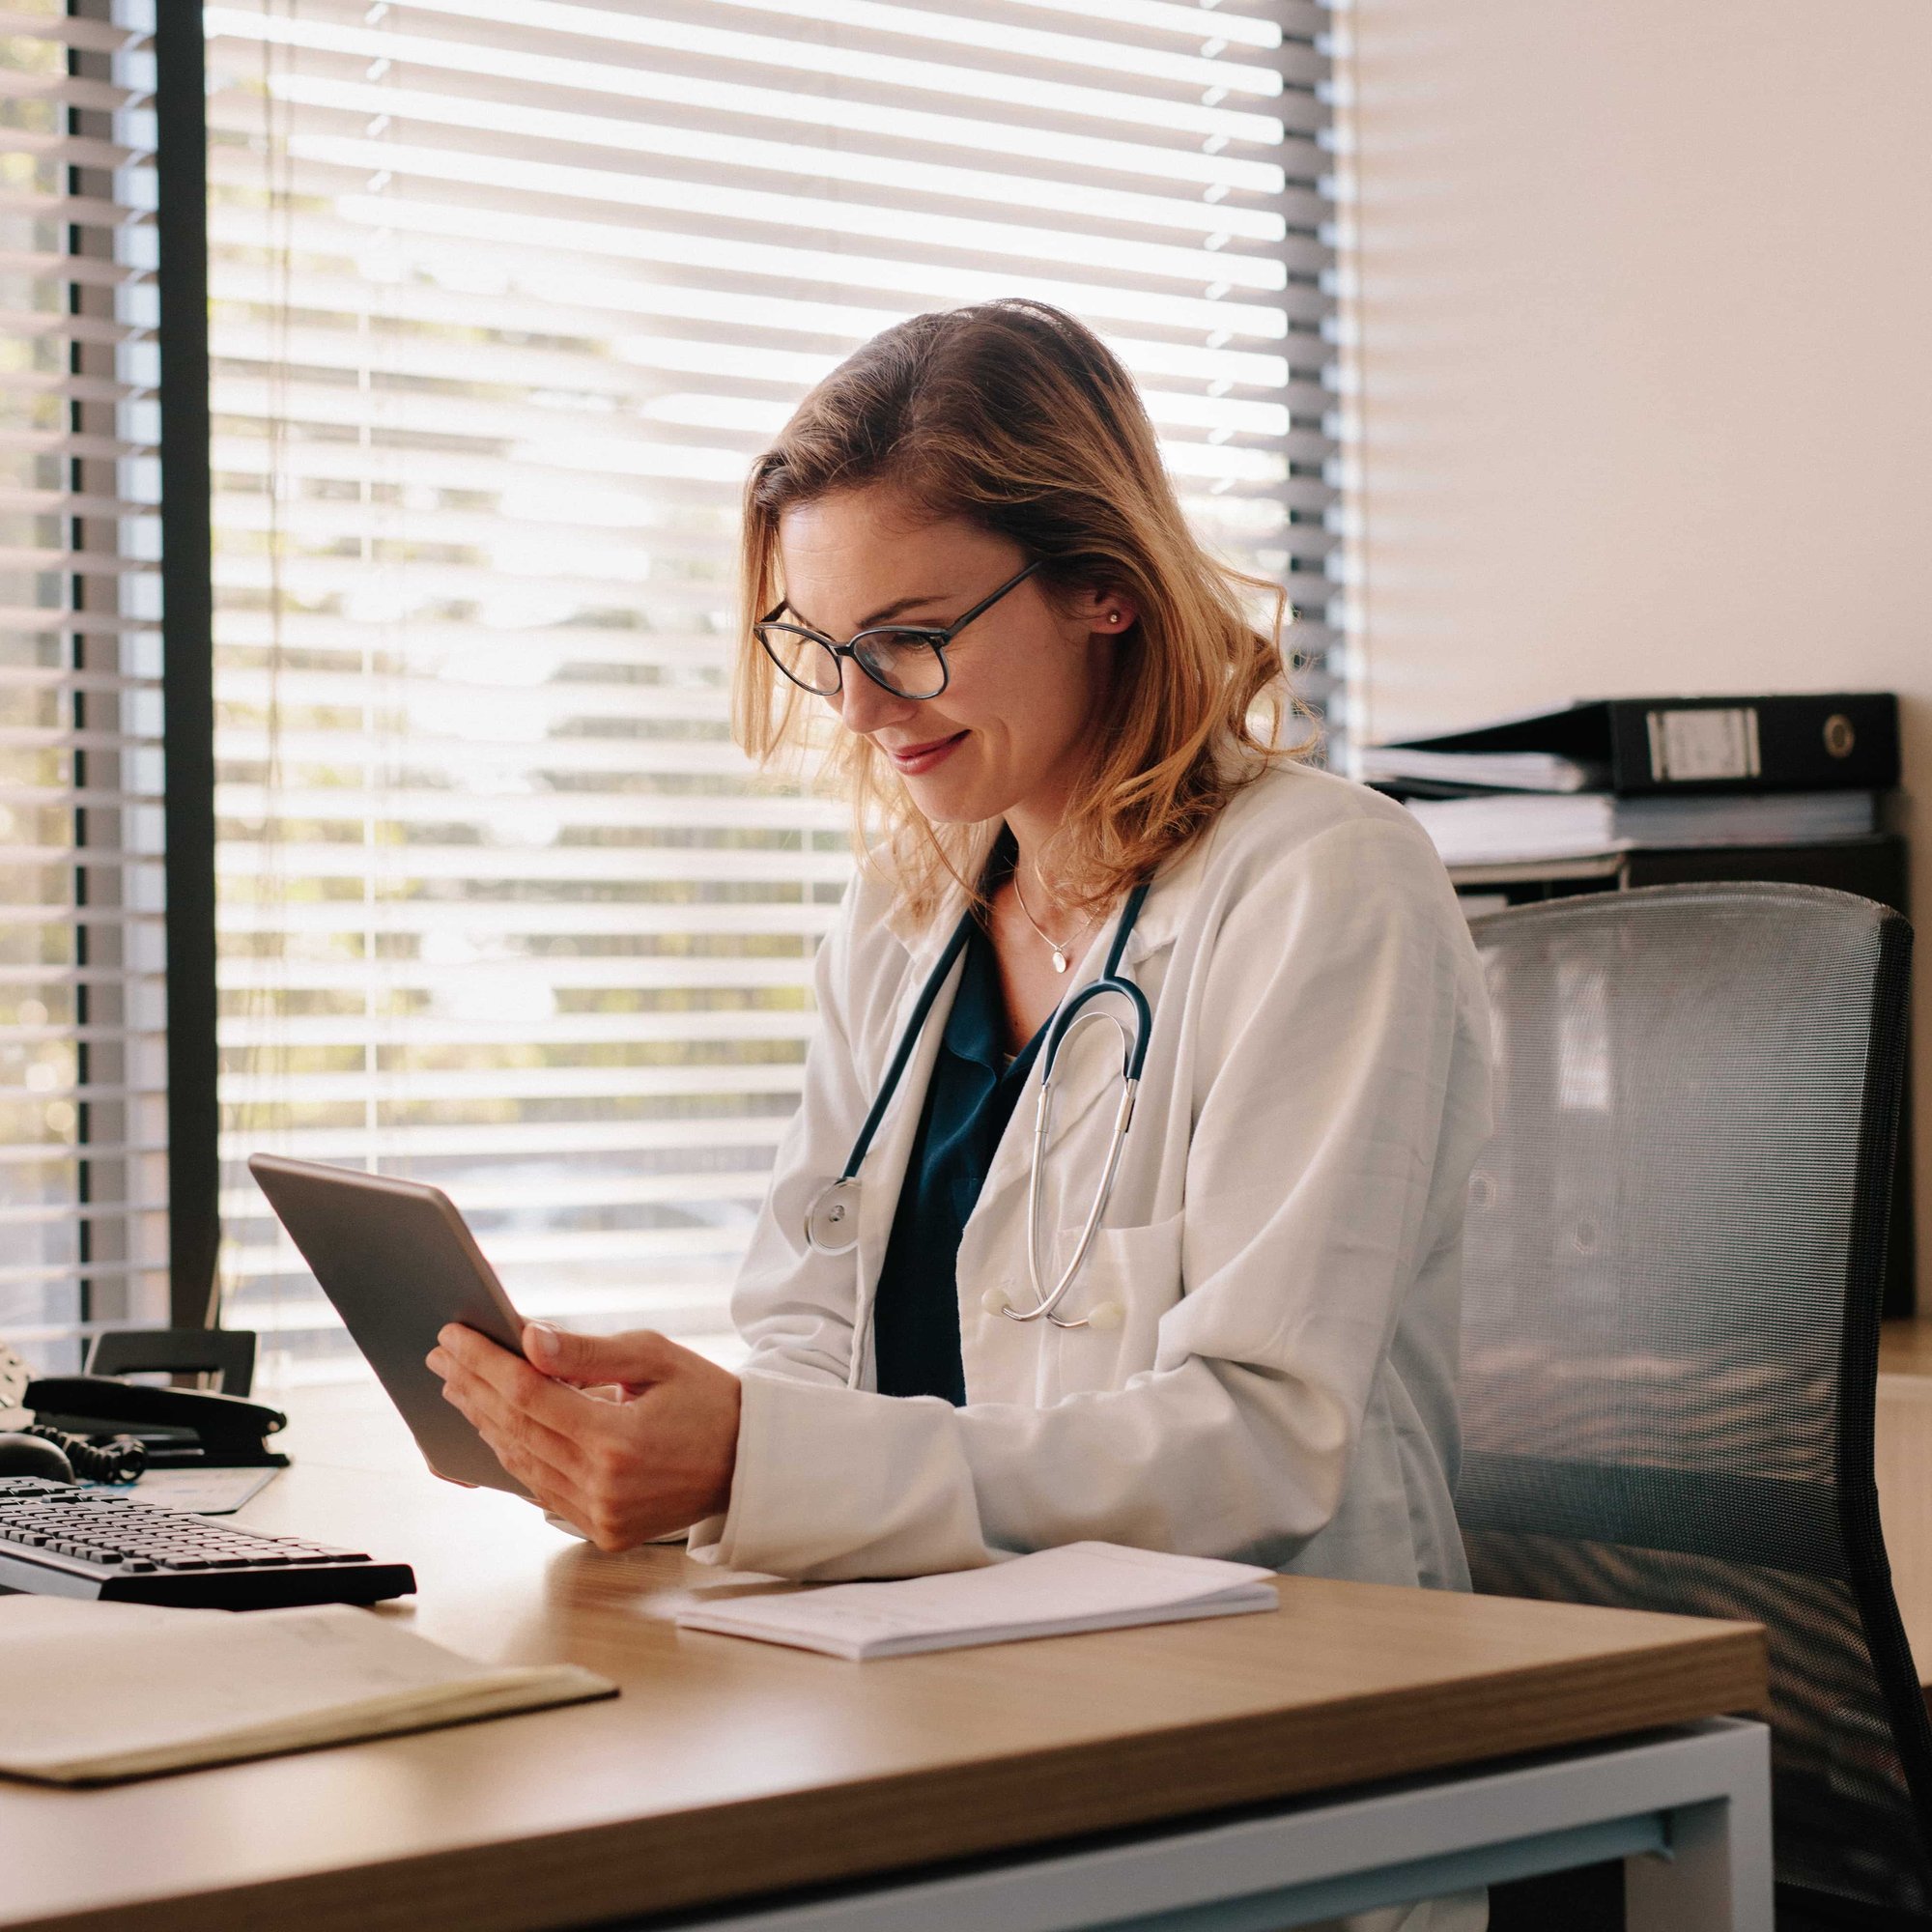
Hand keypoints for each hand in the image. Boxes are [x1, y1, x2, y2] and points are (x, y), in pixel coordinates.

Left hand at [425, 1322, 740, 1552]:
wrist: (749, 1462)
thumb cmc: (706, 1399)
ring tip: (457, 1385)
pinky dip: (512, 1454)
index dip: (485, 1362)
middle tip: (442, 1355)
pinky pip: (540, 1488)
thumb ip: (587, 1353)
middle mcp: (603, 1486)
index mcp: (618, 1440)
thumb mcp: (656, 1357)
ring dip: (483, 1421)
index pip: (529, 1394)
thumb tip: (529, 1340)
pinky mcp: (602, 1530)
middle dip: (472, 1386)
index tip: (454, 1336)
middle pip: (515, 1428)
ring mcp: (600, 1515)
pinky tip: (493, 1426)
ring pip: (520, 1462)